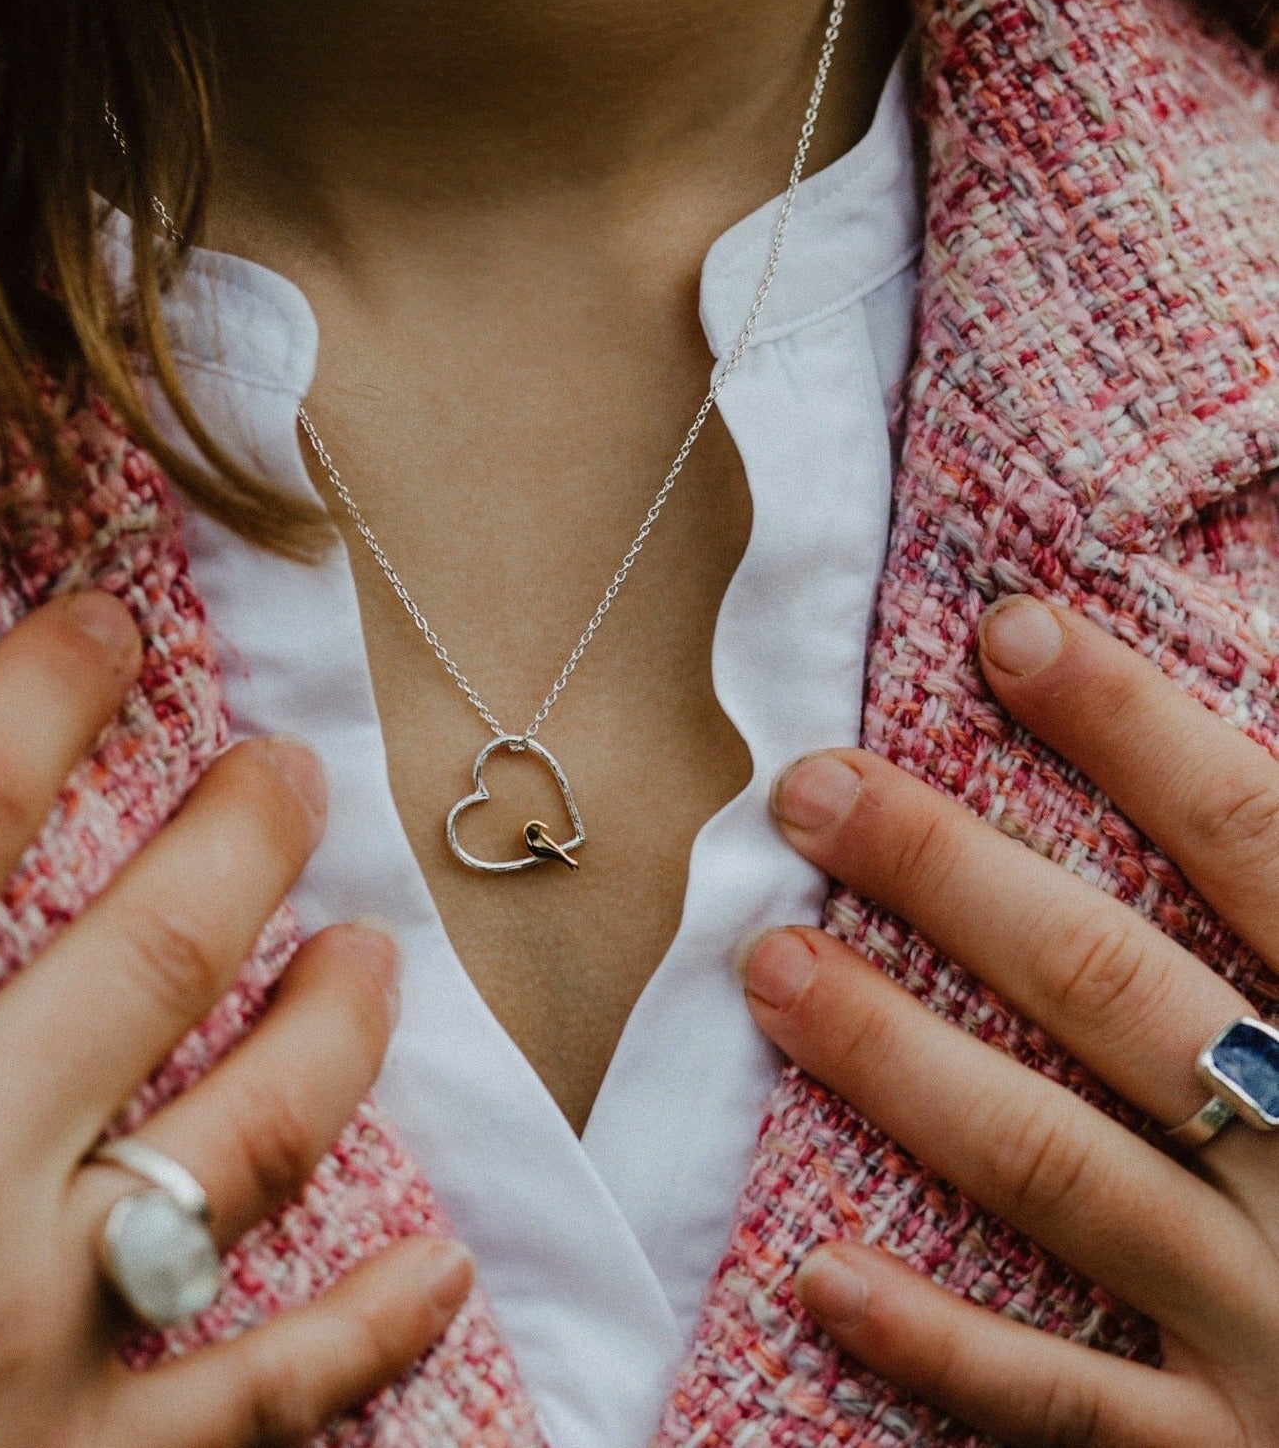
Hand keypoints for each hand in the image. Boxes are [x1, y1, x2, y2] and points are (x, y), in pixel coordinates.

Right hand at [0, 593, 471, 1447]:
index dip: (49, 690)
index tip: (112, 626)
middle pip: (156, 945)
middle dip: (243, 835)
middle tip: (290, 777)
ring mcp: (27, 1335)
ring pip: (256, 1132)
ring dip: (337, 1024)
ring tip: (375, 952)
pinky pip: (267, 1395)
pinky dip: (369, 1331)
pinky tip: (440, 1268)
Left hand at [743, 596, 1278, 1447]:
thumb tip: (1266, 685)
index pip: (1262, 840)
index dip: (1134, 726)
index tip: (1007, 631)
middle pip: (1117, 987)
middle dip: (953, 875)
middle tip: (810, 792)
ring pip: (1062, 1169)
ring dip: (902, 1062)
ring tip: (771, 965)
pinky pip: (1071, 1411)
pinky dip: (944, 1342)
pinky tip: (819, 1269)